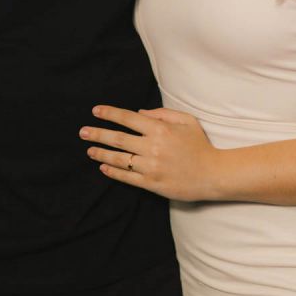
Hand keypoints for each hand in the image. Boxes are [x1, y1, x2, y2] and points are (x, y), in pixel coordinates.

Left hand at [81, 104, 217, 200]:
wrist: (212, 174)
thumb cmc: (200, 145)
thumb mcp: (186, 121)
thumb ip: (162, 114)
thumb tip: (139, 112)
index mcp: (160, 129)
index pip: (128, 119)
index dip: (110, 114)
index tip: (95, 111)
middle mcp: (152, 147)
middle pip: (118, 139)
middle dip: (97, 134)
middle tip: (83, 131)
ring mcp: (150, 167)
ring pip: (119, 159)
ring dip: (101, 153)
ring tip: (89, 150)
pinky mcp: (151, 183)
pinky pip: (127, 177)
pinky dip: (113, 171)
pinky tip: (103, 166)